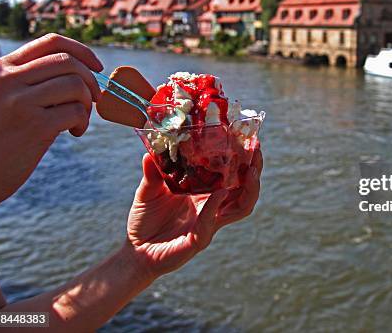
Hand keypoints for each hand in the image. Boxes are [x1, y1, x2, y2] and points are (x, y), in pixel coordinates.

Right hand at [0, 33, 102, 210]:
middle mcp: (9, 80)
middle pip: (69, 62)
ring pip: (76, 84)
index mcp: (4, 68)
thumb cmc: (2, 135)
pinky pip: (76, 112)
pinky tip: (73, 132)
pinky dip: (83, 122)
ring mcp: (20, 102)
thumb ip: (36, 80)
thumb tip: (86, 70)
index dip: (82, 51)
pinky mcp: (34, 126)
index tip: (97, 67)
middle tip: (91, 101)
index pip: (52, 42)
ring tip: (77, 120)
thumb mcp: (8, 97)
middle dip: (90, 81)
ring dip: (87, 104)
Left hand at [127, 150, 262, 278]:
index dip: (243, 161)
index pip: (233, 177)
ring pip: (241, 207)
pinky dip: (216, 205)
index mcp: (206, 195)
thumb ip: (152, 173)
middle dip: (255, 171)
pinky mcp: (199, 239)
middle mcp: (213, 209)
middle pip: (245, 190)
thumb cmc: (145, 220)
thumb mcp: (149, 191)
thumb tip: (149, 152)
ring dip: (249, 189)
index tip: (248, 140)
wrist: (134, 251)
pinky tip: (220, 192)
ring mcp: (209, 224)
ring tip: (251, 171)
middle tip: (257, 151)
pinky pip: (212, 221)